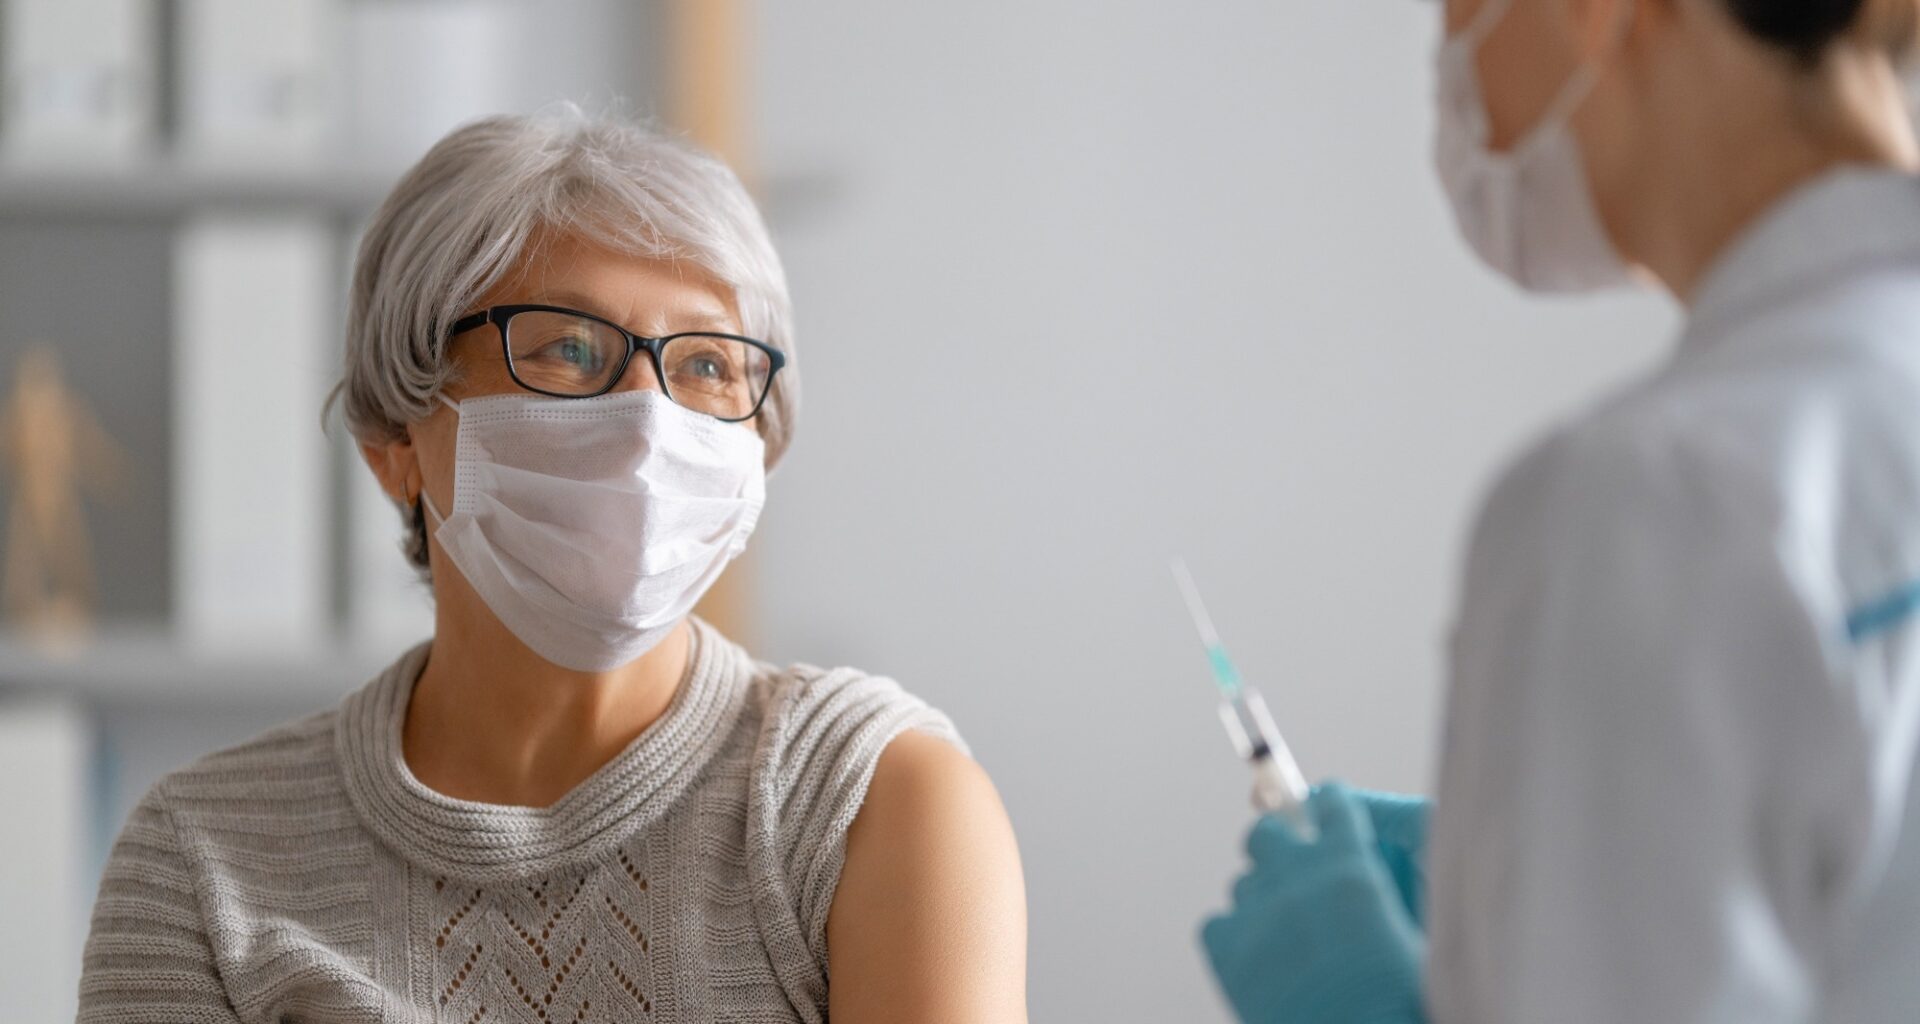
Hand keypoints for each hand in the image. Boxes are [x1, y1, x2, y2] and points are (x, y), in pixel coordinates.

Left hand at [1200, 782, 1426, 1023]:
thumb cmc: (1407, 1005)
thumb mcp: (1423, 937)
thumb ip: (1387, 887)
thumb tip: (1359, 865)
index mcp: (1352, 868)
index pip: (1332, 805)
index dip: (1330, 805)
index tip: (1325, 806)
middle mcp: (1298, 879)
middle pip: (1267, 832)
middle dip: (1280, 844)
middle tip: (1294, 869)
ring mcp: (1256, 914)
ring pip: (1244, 883)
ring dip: (1264, 899)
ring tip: (1288, 935)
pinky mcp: (1226, 952)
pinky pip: (1217, 923)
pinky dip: (1236, 937)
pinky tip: (1261, 962)